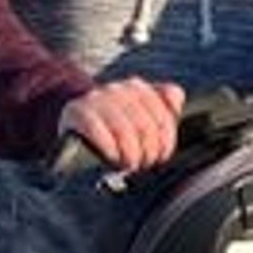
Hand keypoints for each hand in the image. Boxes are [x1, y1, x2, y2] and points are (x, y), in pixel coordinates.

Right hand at [58, 76, 184, 173]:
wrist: (76, 116)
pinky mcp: (78, 111)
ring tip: (130, 164)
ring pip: (123, 129)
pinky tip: (112, 157)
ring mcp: (98, 99)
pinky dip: (108, 148)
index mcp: (138, 88)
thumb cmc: (116, 121)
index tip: (162, 157)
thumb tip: (177, 101)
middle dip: (148, 150)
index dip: (166, 140)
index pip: (162, 116)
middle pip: (144, 125)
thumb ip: (164, 104)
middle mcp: (119, 89)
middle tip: (145, 164)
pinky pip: (97, 130)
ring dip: (130, 152)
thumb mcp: (141, 112)